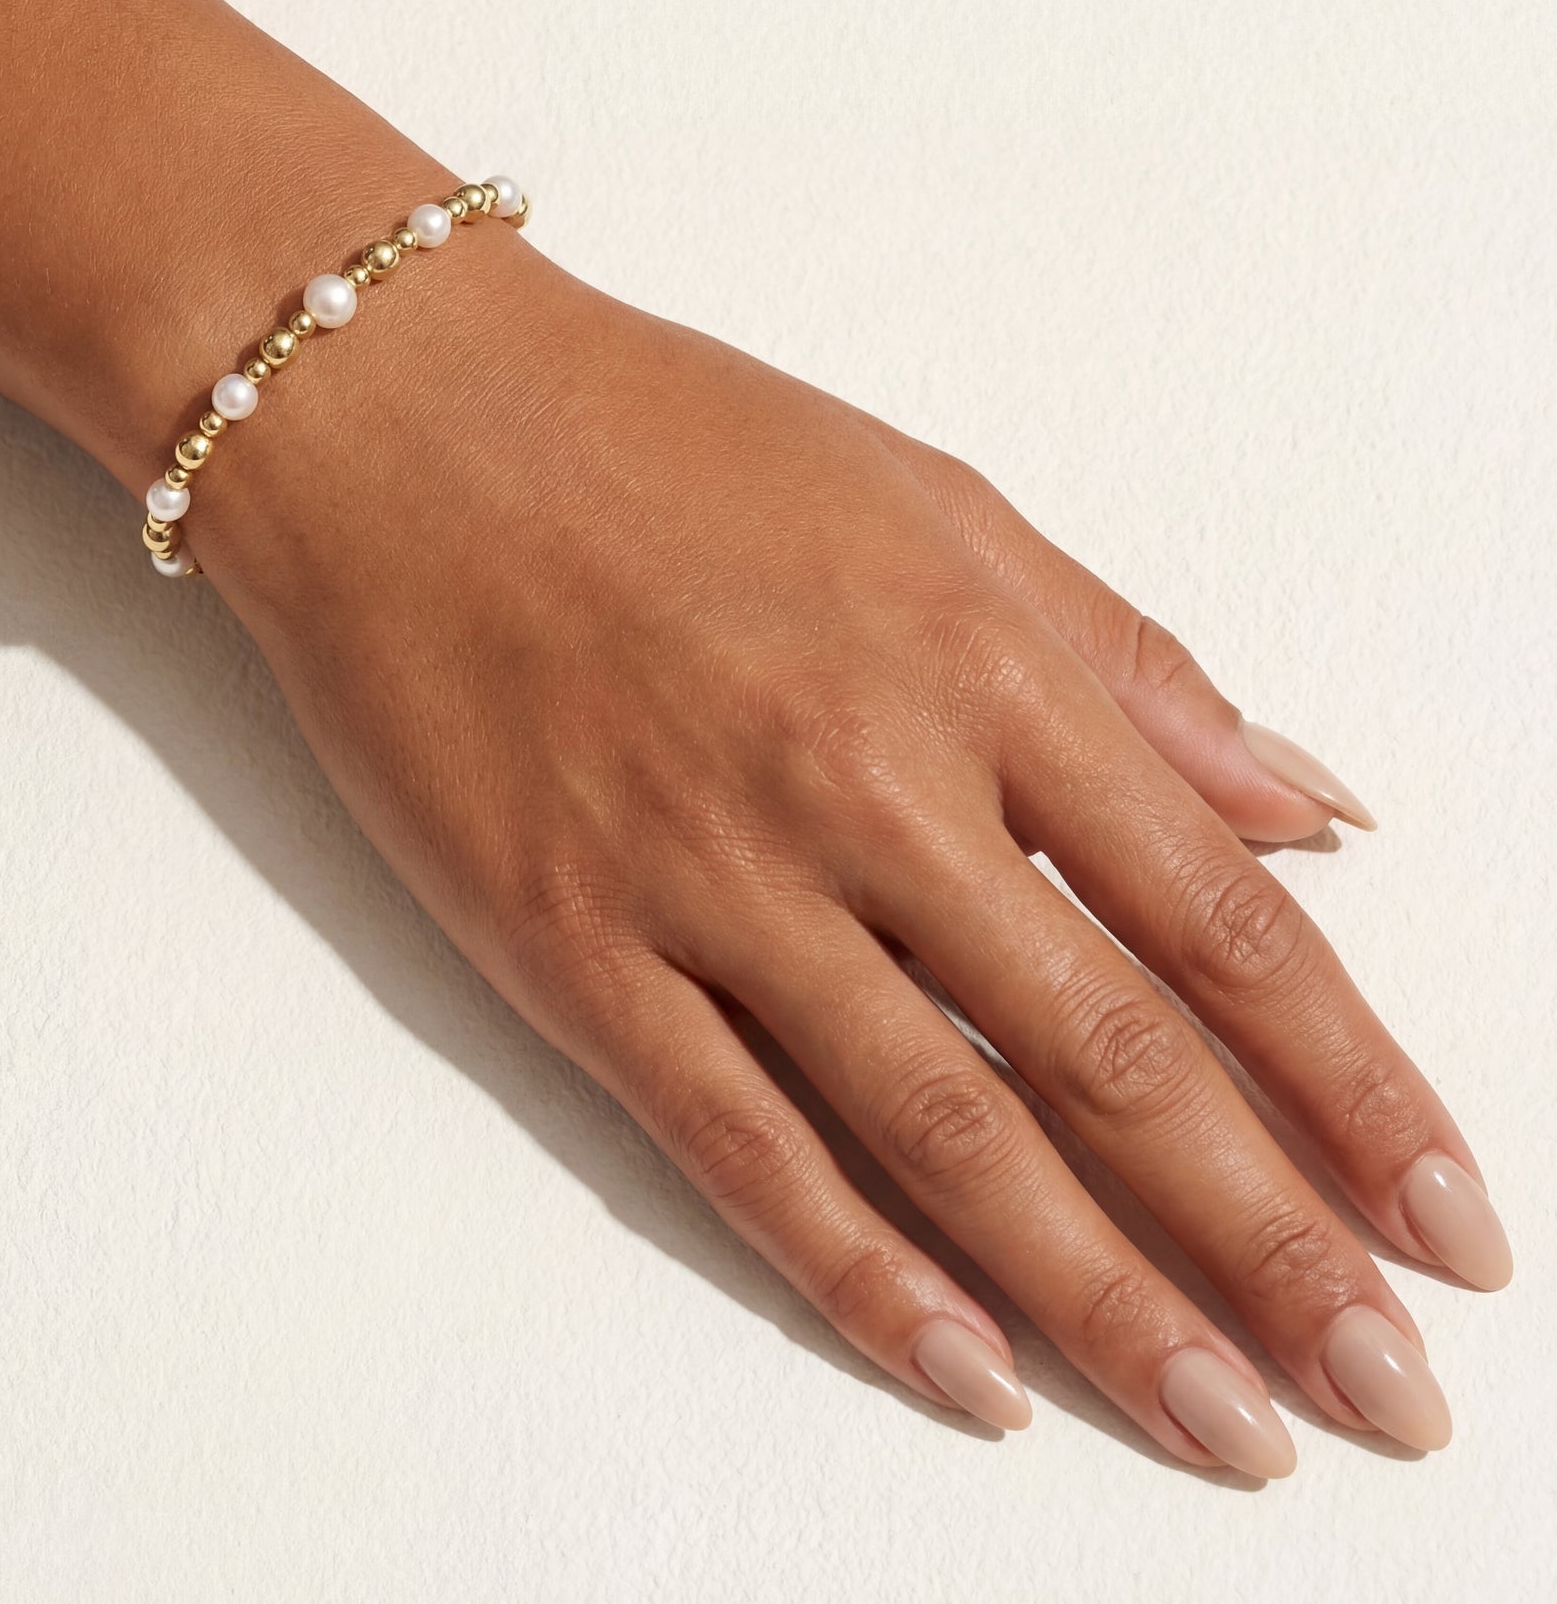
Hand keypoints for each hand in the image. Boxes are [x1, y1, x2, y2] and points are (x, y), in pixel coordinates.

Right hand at [184, 232, 1509, 1475]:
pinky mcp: (573, 949)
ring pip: (945, 1135)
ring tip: (1229, 1433)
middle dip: (1274, 1247)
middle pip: (1114, 1060)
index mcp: (980, 667)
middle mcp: (868, 789)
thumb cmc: (672, 438)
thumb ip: (1129, 667)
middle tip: (1391, 1399)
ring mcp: (711, 883)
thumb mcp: (937, 505)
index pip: (1221, 921)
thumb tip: (1307, 808)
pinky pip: (739, 1144)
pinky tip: (970, 1378)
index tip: (1449, 1219)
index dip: (1356, 1087)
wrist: (407, 423)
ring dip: (1105, 1305)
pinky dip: (861, 1277)